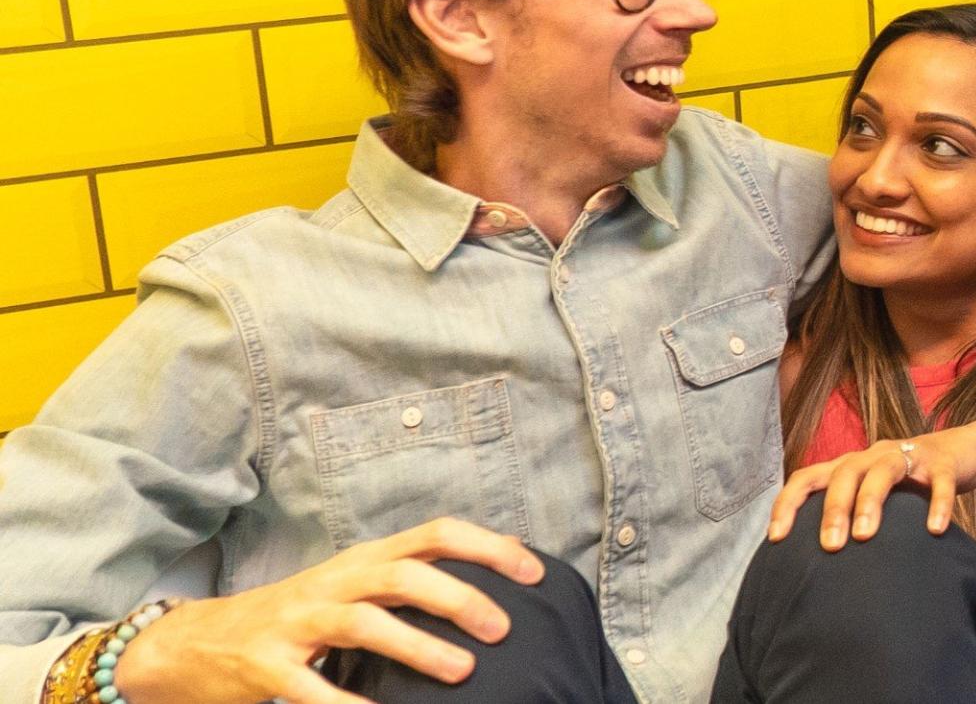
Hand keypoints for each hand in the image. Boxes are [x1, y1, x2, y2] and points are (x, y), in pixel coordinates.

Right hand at [112, 518, 541, 703]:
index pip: (434, 534)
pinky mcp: (266, 666)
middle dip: (458, 596)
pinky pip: (312, 689)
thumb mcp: (352, 589)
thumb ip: (408, 586)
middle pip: (403, 573)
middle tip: (502, 629)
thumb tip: (490, 595)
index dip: (487, 548)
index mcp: (361, 561)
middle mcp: (332, 583)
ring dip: (417, 645)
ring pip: (364, 623)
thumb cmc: (295, 618)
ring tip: (462, 672)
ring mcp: (296, 622)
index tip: (534, 574)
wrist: (195, 643)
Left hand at [769, 421, 975, 549]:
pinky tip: (935, 530)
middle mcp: (874, 456)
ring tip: (865, 536)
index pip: (808, 477)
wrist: (963, 451)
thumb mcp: (874, 494)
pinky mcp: (944, 463)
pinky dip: (937, 504)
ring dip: (871, 502)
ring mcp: (909, 456)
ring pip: (883, 472)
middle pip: (845, 474)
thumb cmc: (909, 483)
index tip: (777, 538)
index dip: (788, 504)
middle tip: (830, 546)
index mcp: (851, 465)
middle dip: (833, 510)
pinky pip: (940, 481)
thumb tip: (816, 568)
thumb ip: (849, 518)